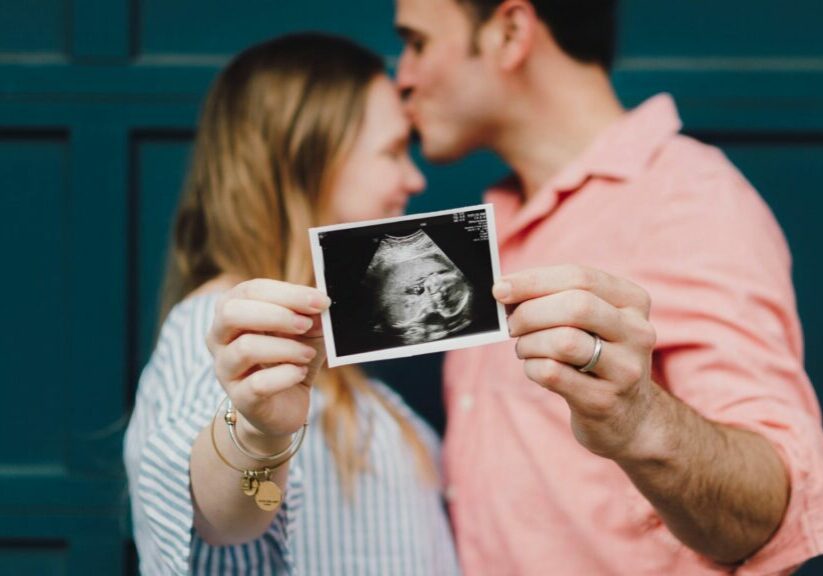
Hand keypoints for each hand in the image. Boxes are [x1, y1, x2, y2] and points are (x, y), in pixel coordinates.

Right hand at [206, 279, 330, 443]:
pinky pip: (258, 384)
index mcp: (232, 311)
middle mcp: (219, 338)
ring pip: (245, 348)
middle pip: (232, 313)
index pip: (250, 290)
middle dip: (276, 315)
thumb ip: (312, 315)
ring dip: (285, 348)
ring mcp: (225, 369)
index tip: (320, 301)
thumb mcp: (306, 331)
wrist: (285, 406)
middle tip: (306, 324)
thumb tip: (321, 303)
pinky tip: (299, 373)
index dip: (287, 293)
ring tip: (307, 354)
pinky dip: (286, 375)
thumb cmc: (291, 358)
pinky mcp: (240, 398)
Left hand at [494, 265, 657, 459]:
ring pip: (564, 341)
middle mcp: (637, 332)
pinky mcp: (604, 400)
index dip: (533, 281)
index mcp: (633, 302)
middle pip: (575, 306)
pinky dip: (532, 367)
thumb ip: (557, 299)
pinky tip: (534, 368)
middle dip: (530, 312)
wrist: (629, 417)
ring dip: (529, 342)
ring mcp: (625, 369)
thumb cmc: (597, 356)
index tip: (500, 288)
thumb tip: (506, 289)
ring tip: (525, 348)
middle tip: (511, 324)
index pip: (580, 277)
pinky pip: (553, 373)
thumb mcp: (592, 322)